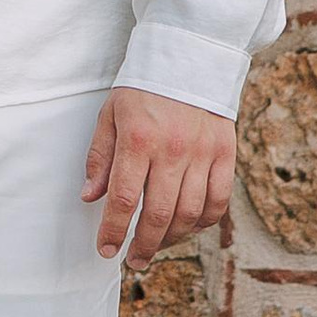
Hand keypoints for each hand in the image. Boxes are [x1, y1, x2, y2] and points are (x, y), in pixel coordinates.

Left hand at [82, 86, 234, 266]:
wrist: (190, 57)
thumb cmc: (144, 87)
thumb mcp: (110, 114)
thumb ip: (100, 157)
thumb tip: (90, 197)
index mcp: (139, 140)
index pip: (125, 199)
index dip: (114, 231)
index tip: (106, 250)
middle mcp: (173, 150)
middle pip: (160, 214)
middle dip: (143, 245)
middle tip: (132, 259)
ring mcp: (204, 153)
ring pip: (190, 213)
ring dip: (171, 238)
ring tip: (155, 245)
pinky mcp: (226, 154)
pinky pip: (218, 201)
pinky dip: (204, 222)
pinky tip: (188, 228)